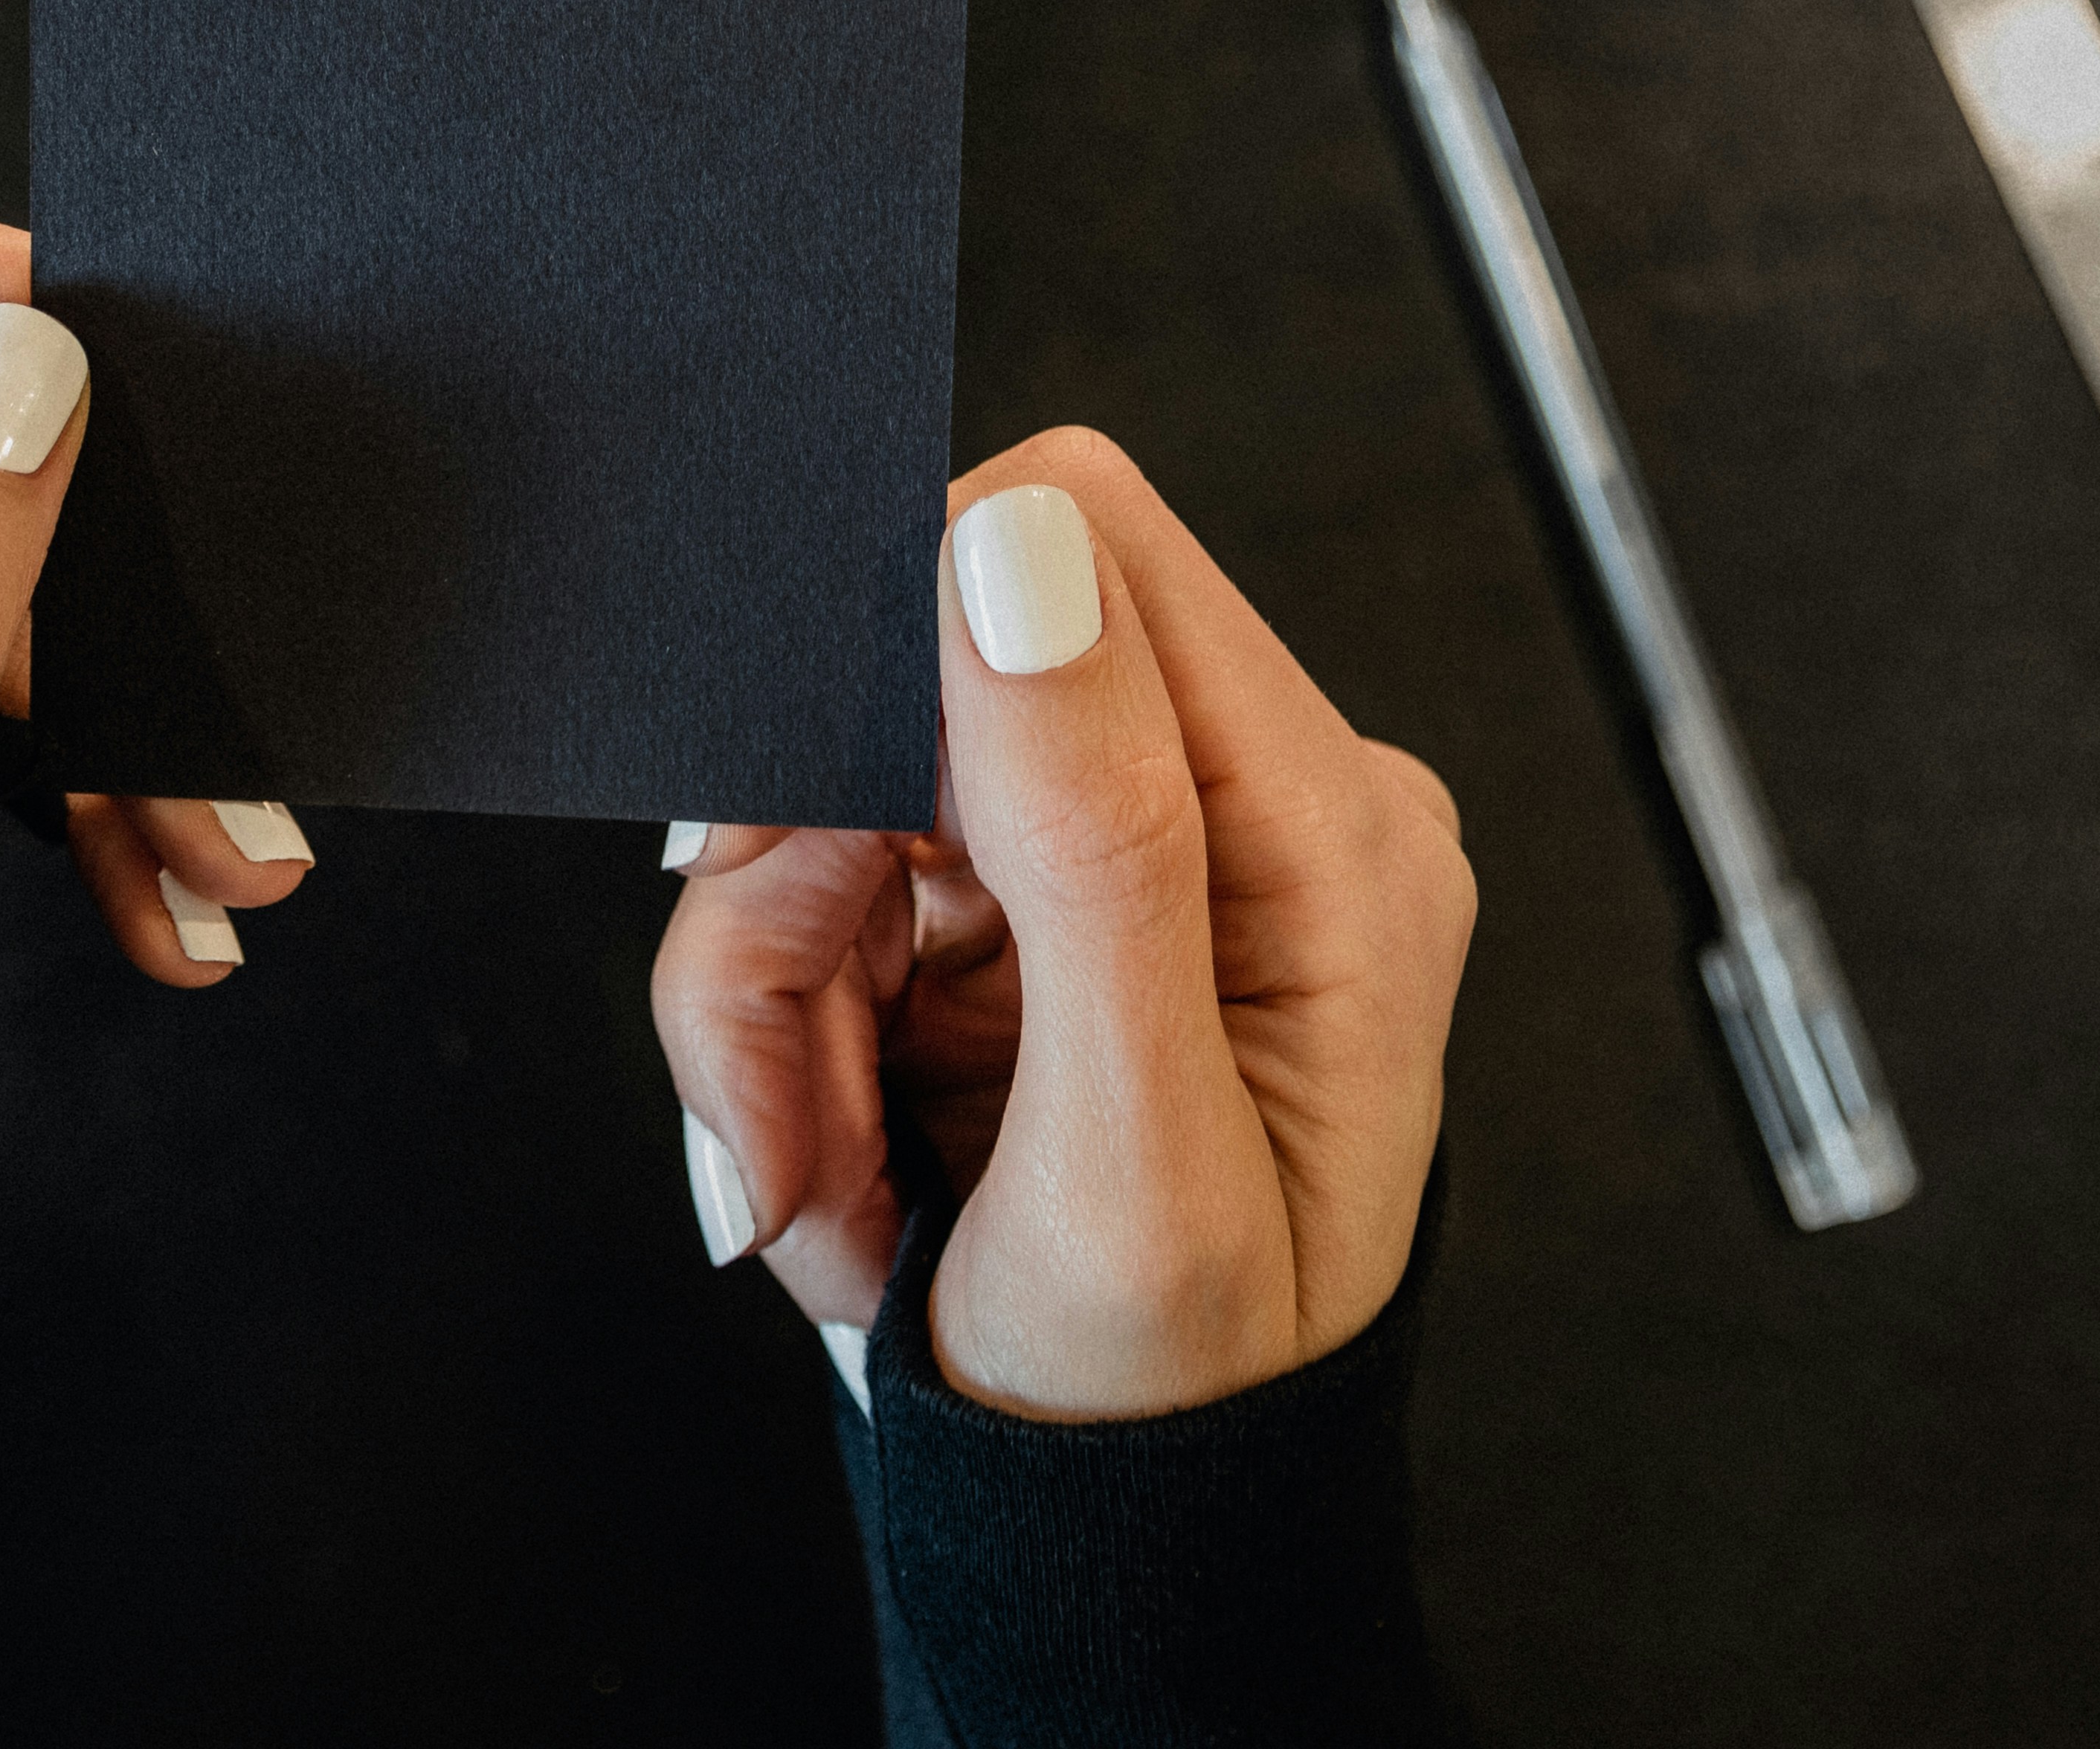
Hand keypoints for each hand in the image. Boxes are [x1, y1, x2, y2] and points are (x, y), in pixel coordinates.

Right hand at [649, 428, 1471, 1417]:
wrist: (1129, 1555)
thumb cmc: (1174, 1409)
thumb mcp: (1133, 1156)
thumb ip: (1094, 842)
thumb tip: (1021, 552)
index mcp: (1332, 834)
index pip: (1079, 544)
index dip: (900, 665)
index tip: (825, 872)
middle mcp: (1253, 815)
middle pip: (912, 684)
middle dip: (800, 894)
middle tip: (784, 1102)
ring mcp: (1132, 864)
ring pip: (831, 801)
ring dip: (767, 1000)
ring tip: (811, 1181)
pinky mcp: (1028, 922)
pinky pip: (827, 894)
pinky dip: (781, 1036)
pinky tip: (833, 1164)